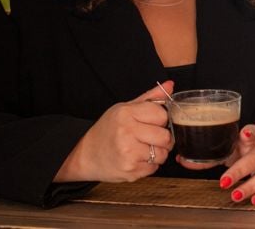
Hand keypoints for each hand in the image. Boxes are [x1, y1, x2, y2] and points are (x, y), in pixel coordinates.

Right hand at [54, 81, 174, 182]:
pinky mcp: (130, 170)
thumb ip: (150, 98)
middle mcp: (127, 132)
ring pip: (162, 154)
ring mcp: (128, 153)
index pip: (162, 115)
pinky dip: (149, 165)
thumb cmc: (107, 130)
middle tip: (151, 138)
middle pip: (165, 137)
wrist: (85, 155)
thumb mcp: (125, 108)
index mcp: (126, 113)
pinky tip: (137, 159)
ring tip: (143, 149)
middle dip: (163, 139)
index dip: (162, 120)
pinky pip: (154, 168)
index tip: (154, 122)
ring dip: (157, 153)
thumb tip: (169, 85)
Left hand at [208, 125, 254, 205]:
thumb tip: (186, 161)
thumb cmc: (253, 149)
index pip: (253, 133)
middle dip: (239, 172)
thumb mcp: (238, 146)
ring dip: (250, 187)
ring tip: (236, 195)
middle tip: (224, 182)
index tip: (244, 134)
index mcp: (254, 139)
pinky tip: (254, 199)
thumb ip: (218, 153)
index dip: (249, 133)